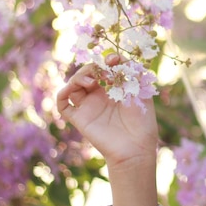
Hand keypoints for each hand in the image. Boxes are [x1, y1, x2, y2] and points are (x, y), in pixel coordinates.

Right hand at [56, 54, 158, 169]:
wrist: (136, 147)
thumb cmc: (143, 120)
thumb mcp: (140, 91)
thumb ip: (131, 73)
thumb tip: (117, 58)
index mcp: (114, 88)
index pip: (104, 67)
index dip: (107, 60)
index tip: (115, 60)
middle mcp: (99, 96)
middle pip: (87, 73)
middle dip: (93, 67)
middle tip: (105, 72)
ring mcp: (88, 106)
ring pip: (73, 84)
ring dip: (79, 77)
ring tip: (93, 82)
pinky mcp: (80, 118)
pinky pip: (62, 103)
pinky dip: (62, 93)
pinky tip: (74, 89)